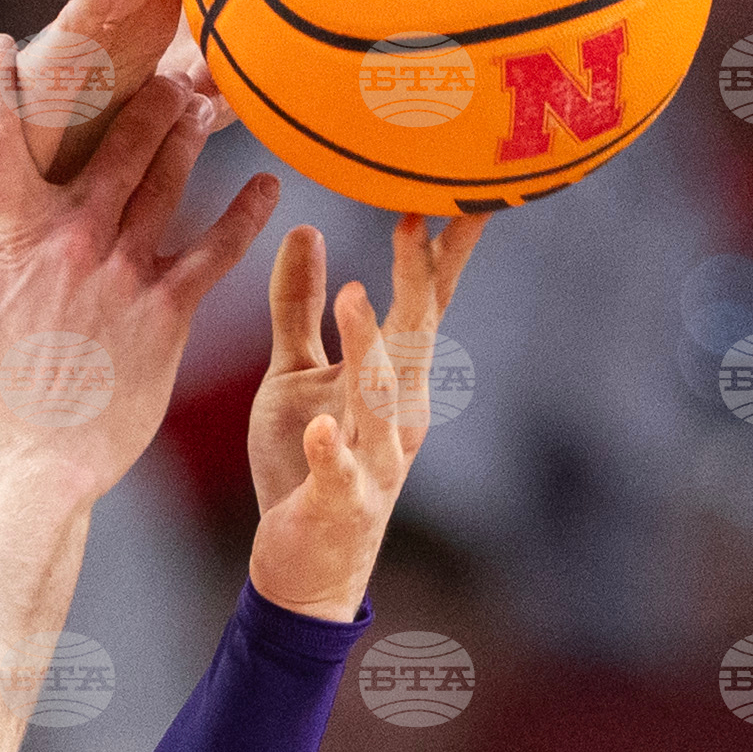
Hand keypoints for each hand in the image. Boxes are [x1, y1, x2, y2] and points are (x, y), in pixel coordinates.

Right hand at [0, 39, 276, 494]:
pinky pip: (216, 249)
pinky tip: (266, 186)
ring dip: (185, 133)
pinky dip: (244, 214)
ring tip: (202, 101)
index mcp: (15, 237)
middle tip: (154, 62)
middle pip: (112, 140)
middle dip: (133, 94)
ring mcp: (127, 270)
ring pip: (166, 177)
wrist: (35, 466)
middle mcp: (76, 239)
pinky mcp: (169, 309)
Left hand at [244, 214, 485, 619]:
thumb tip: (305, 229)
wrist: (303, 566)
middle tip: (421, 216)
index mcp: (393, 375)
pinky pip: (340, 472)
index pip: (424, 300)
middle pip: (416, 335)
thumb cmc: (304, 461)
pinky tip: (326, 428)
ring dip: (371, 349)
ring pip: (380, 399)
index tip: (458, 185)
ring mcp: (374, 458)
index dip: (439, 246)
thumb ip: (300, 308)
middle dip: (419, 277)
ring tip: (357, 298)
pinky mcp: (340, 501)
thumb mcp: (294, 375)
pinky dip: (335, 450)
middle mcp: (397, 410)